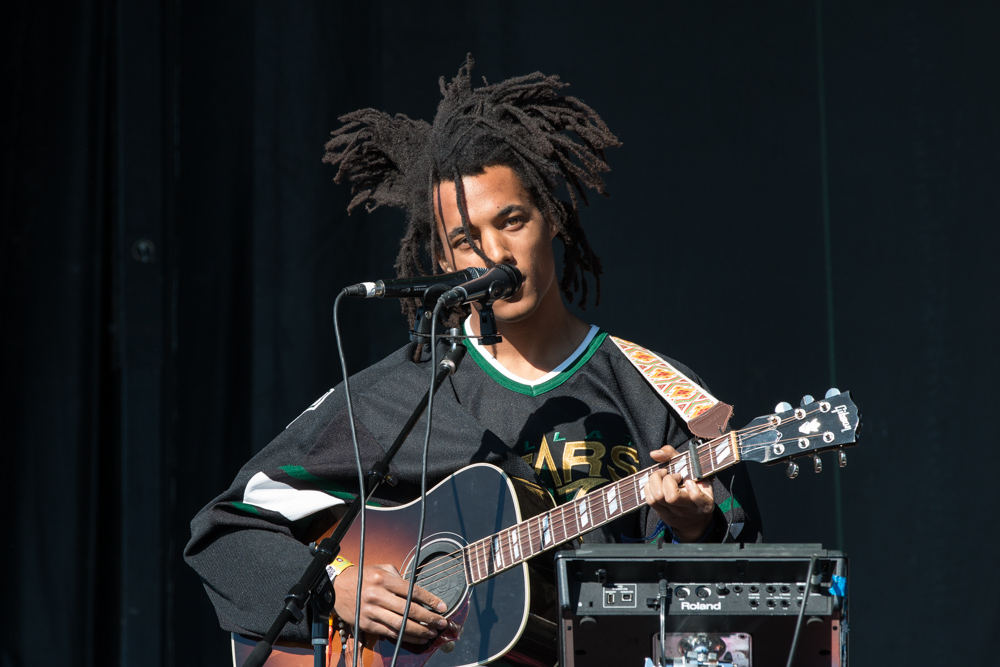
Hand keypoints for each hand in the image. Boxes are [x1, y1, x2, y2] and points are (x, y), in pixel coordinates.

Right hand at [332, 563, 454, 643]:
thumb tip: (416, 591)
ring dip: (419, 630)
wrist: (336, 587)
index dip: (429, 599)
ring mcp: (371, 611)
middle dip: (429, 618)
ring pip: (400, 624)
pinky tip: (417, 637)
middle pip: (408, 610)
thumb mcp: (381, 569)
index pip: (412, 591)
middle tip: (442, 622)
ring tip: (432, 633)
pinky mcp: (366, 624)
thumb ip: (399, 577)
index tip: (442, 606)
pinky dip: (405, 636)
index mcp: (383, 579)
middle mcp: (377, 595)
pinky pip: (389, 632)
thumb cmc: (362, 576)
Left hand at [644, 445, 715, 541]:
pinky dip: (649, 487)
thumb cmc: (696, 488)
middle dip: (668, 480)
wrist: (695, 519)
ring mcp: (674, 514)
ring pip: (657, 498)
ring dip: (656, 481)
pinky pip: (649, 500)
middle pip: (671, 497)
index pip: (698, 499)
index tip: (689, 482)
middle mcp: (689, 510)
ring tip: (663, 477)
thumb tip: (654, 454)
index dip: (693, 491)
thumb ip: (675, 456)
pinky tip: (656, 483)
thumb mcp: (695, 471)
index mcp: (705, 502)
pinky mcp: (663, 515)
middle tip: (673, 475)